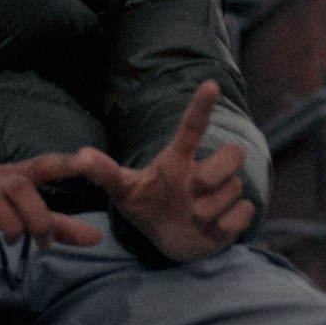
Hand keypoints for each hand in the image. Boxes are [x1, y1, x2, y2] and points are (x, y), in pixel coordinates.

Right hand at [0, 150, 118, 247]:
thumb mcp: (14, 203)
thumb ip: (57, 222)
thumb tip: (98, 239)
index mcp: (13, 174)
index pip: (44, 164)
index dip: (66, 163)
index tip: (86, 161)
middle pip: (27, 195)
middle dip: (40, 223)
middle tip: (42, 243)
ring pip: (7, 220)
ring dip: (13, 234)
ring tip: (7, 237)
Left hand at [91, 80, 255, 263]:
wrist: (168, 239)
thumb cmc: (145, 205)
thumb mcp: (124, 191)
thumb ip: (105, 173)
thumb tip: (81, 155)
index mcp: (179, 158)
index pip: (192, 127)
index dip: (201, 106)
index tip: (210, 84)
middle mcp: (204, 168)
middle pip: (231, 153)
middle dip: (214, 175)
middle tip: (190, 196)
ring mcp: (223, 191)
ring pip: (234, 188)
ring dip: (211, 209)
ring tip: (193, 216)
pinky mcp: (236, 214)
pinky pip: (244, 213)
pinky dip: (226, 225)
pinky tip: (211, 229)